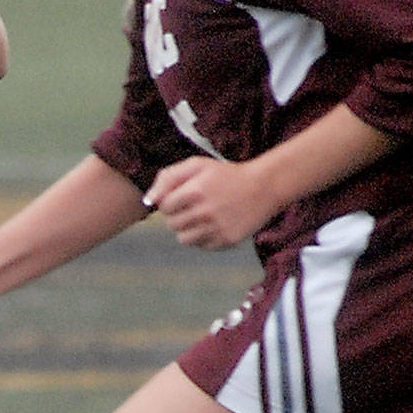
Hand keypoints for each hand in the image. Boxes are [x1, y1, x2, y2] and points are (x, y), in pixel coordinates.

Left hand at [143, 156, 273, 249]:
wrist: (263, 187)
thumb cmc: (226, 175)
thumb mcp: (197, 166)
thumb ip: (168, 178)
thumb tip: (148, 200)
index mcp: (195, 191)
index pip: (164, 207)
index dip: (170, 202)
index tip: (183, 197)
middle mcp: (205, 212)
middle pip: (172, 224)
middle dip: (178, 216)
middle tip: (193, 207)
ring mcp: (216, 228)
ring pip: (183, 239)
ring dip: (188, 229)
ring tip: (202, 217)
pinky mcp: (226, 241)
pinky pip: (201, 246)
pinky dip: (204, 237)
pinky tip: (215, 224)